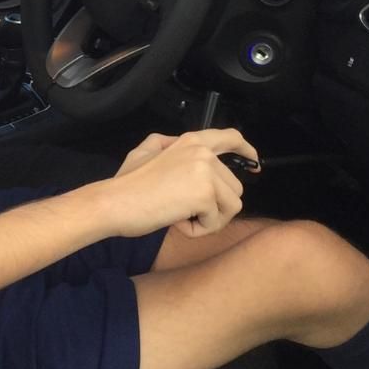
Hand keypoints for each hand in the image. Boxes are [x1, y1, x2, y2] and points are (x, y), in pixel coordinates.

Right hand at [105, 128, 259, 239]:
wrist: (114, 202)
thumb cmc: (126, 183)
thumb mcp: (145, 150)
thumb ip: (167, 144)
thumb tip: (175, 143)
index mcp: (191, 141)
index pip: (231, 138)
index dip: (247, 151)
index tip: (254, 164)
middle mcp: (203, 153)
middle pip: (235, 187)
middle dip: (216, 206)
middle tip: (184, 210)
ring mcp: (206, 173)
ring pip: (231, 206)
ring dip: (209, 220)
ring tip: (180, 216)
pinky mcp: (205, 195)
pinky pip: (216, 222)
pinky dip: (198, 230)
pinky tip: (176, 222)